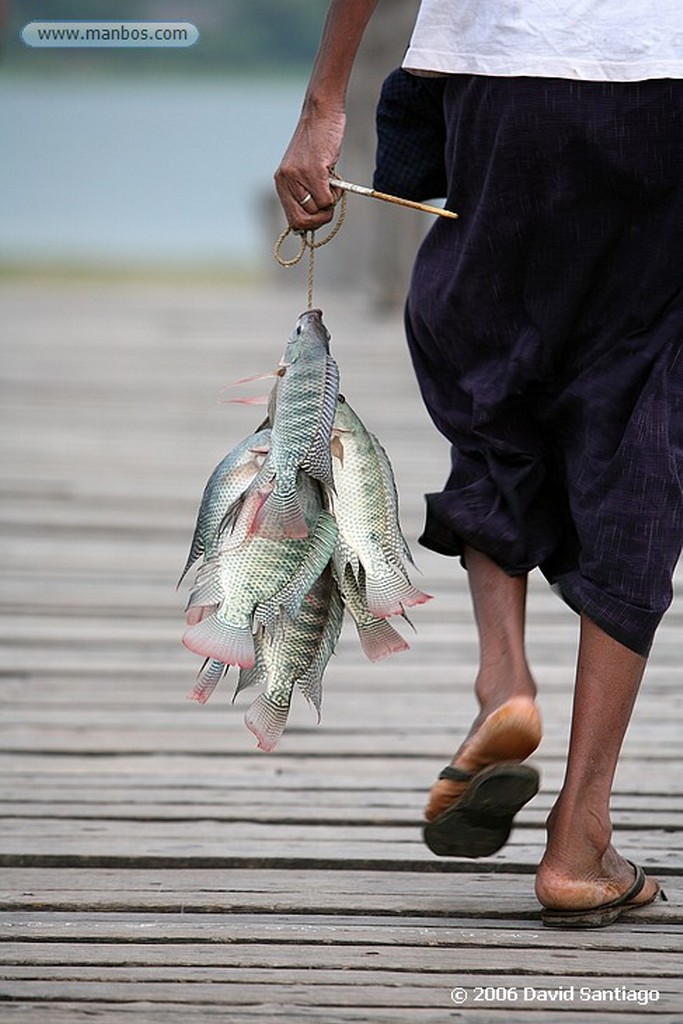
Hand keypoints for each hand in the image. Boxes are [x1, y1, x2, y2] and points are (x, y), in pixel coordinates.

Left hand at [274, 110, 345, 231]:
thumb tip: (313, 219)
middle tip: (329, 205)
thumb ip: (303, 191)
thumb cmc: (317, 142)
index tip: (320, 216)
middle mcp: (286, 181)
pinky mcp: (314, 171)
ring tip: (332, 183)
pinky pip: (326, 200)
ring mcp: (299, 177)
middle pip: (304, 221)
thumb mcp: (304, 169)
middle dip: (320, 220)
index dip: (308, 225)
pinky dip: (336, 195)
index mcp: (281, 183)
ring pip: (317, 211)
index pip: (292, 221)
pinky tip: (336, 179)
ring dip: (330, 203)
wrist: (321, 113)